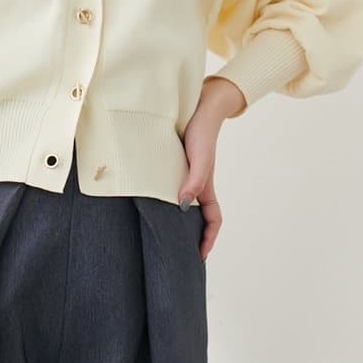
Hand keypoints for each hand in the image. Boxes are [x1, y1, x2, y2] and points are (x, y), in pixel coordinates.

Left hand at [179, 76, 243, 260]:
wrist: (199, 106)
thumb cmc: (201, 132)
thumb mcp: (199, 159)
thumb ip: (193, 181)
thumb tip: (181, 205)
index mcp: (206, 187)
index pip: (213, 220)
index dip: (208, 239)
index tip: (199, 256)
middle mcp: (195, 185)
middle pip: (197, 218)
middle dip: (192, 237)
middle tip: (178, 254)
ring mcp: (184, 177)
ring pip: (183, 206)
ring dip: (176, 222)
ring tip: (162, 236)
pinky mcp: (173, 167)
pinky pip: (170, 190)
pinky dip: (164, 202)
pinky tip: (149, 205)